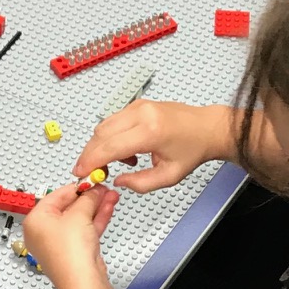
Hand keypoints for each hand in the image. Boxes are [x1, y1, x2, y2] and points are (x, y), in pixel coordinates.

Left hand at [22, 185, 118, 288]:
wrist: (82, 282)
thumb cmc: (70, 253)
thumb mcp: (79, 214)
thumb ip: (88, 198)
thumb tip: (93, 190)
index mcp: (35, 221)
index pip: (55, 196)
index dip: (75, 187)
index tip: (89, 180)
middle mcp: (43, 232)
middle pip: (68, 207)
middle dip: (88, 197)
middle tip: (102, 187)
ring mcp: (59, 243)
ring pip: (79, 219)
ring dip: (95, 207)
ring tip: (110, 195)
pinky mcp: (74, 252)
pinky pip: (85, 230)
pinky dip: (96, 219)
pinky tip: (108, 207)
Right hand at [75, 100, 228, 193]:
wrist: (207, 127)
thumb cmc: (192, 150)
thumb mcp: (170, 176)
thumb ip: (140, 183)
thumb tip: (117, 181)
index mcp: (150, 132)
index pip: (110, 146)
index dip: (91, 161)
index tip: (81, 174)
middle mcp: (141, 114)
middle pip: (100, 134)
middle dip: (90, 155)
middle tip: (91, 172)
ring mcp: (137, 106)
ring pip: (103, 126)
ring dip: (100, 146)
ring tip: (118, 163)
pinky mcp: (136, 104)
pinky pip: (112, 121)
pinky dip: (110, 137)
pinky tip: (125, 151)